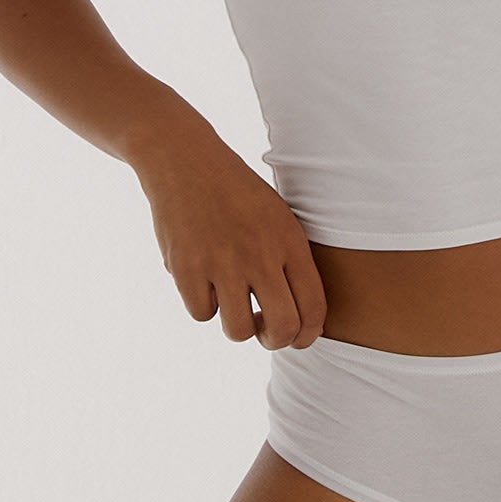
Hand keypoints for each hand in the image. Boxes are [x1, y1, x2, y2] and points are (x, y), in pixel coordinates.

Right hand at [130, 110, 327, 350]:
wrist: (186, 160)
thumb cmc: (238, 192)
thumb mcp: (279, 216)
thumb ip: (292, 260)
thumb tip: (303, 317)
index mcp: (289, 241)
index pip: (314, 308)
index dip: (308, 334)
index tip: (297, 337)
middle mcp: (260, 254)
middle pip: (282, 328)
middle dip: (275, 341)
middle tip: (264, 331)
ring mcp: (223, 262)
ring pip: (238, 331)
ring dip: (236, 325)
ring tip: (231, 301)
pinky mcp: (187, 268)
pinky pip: (202, 313)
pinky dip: (202, 304)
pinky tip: (202, 279)